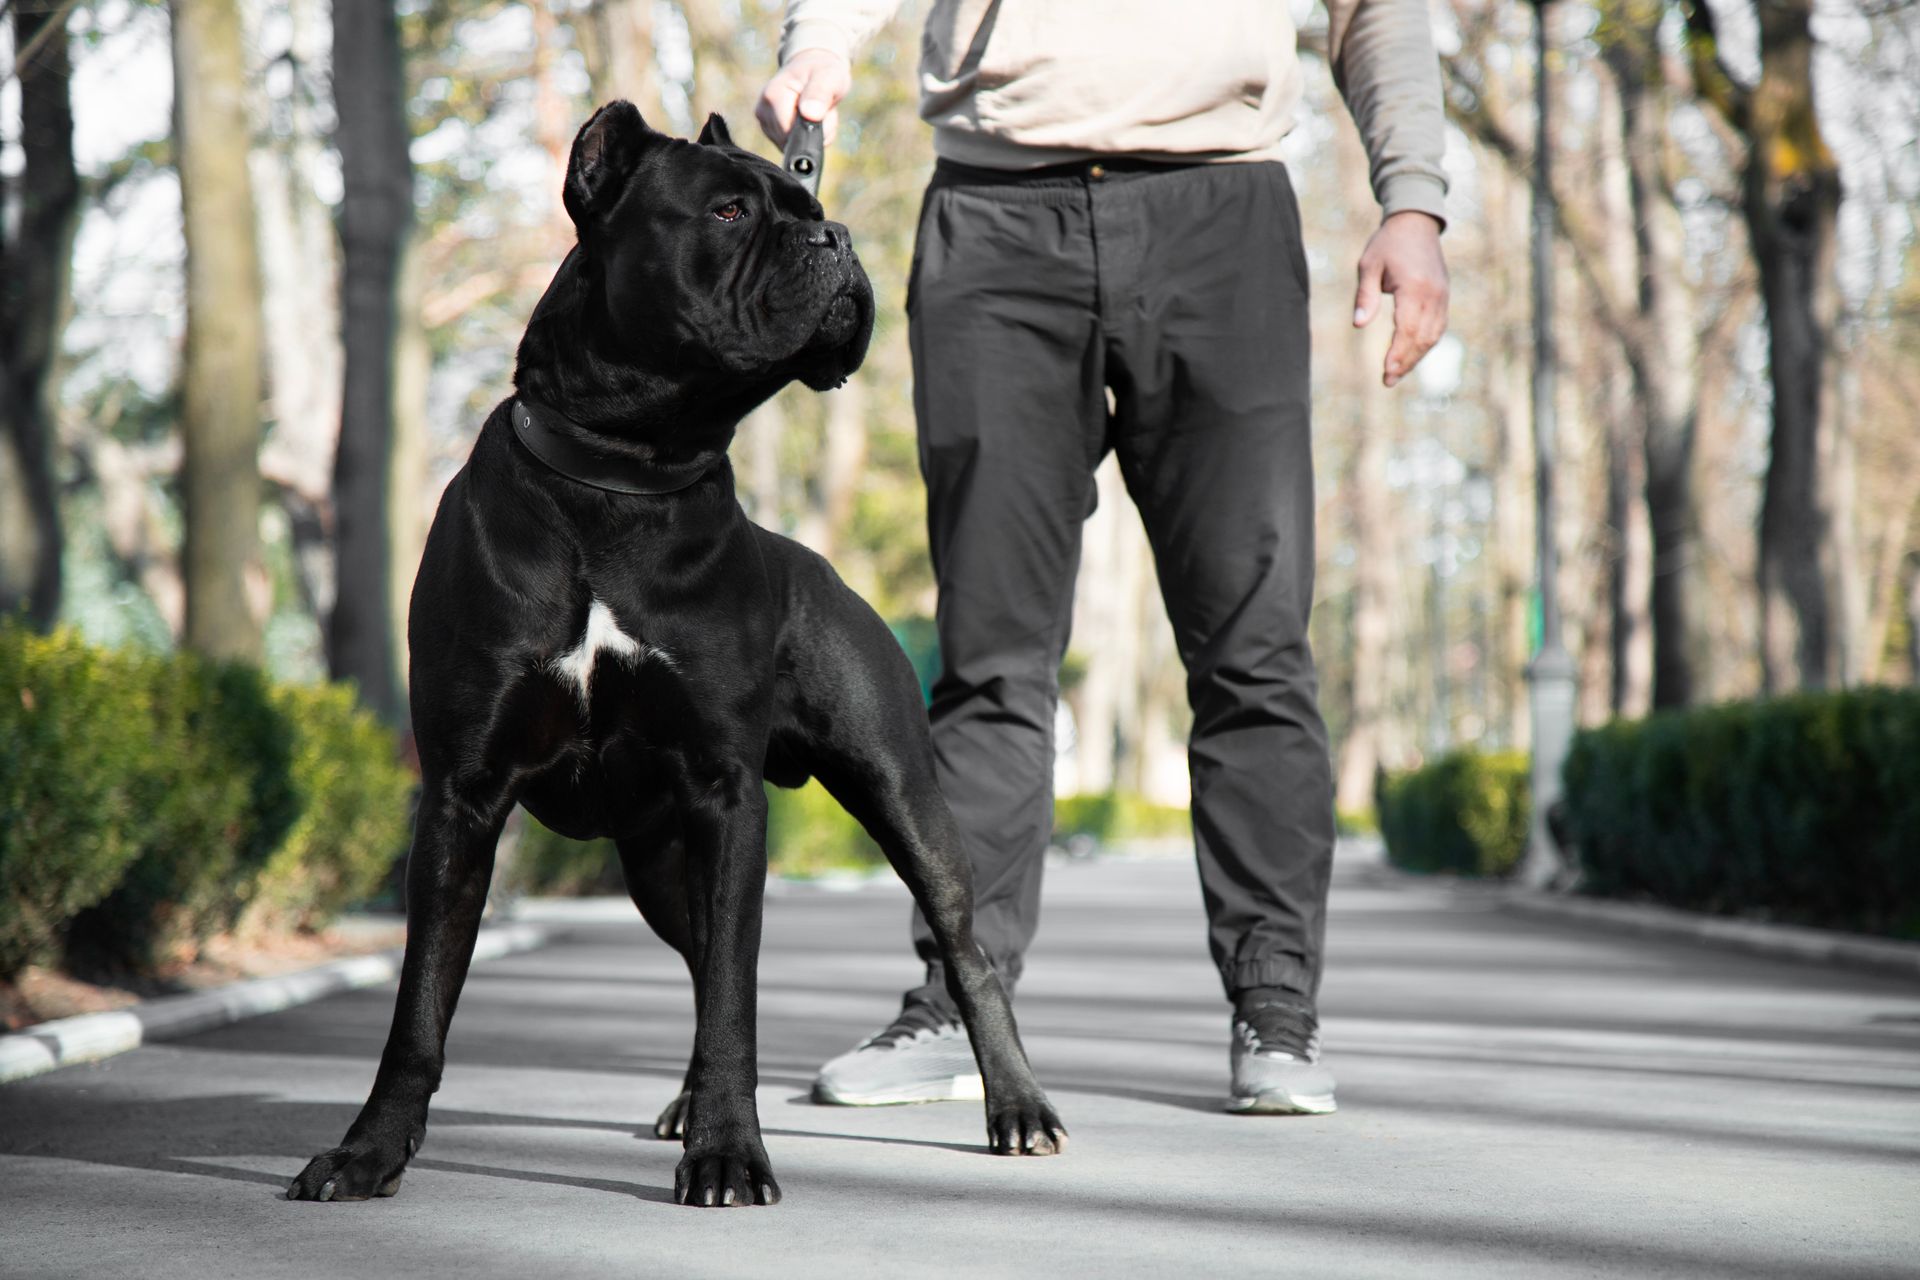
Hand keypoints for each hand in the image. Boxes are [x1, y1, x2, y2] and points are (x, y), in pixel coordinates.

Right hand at [756, 49, 852, 145]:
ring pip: (792, 145)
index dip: (811, 130)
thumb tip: (810, 114)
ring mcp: (764, 121)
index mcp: (773, 96)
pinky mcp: (769, 129)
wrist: (814, 66)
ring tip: (817, 111)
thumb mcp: (828, 77)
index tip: (824, 112)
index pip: (789, 133)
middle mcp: (763, 109)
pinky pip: (791, 144)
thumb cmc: (822, 70)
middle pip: (791, 141)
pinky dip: (806, 135)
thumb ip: (819, 94)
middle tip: (823, 109)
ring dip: (812, 133)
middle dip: (813, 131)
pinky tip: (810, 118)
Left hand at [1352, 211, 1448, 388]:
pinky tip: (1411, 356)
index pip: (1407, 328)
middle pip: (1422, 338)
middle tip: (1387, 381)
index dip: (1397, 353)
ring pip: (1433, 336)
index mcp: (1414, 287)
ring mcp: (1442, 297)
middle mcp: (1433, 295)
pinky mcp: (1443, 298)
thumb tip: (1359, 326)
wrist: (1416, 223)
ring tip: (1396, 374)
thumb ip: (1365, 296)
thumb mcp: (1368, 266)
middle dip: (1405, 362)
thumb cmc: (1387, 244)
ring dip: (1416, 358)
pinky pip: (1437, 328)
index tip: (1385, 371)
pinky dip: (1425, 345)